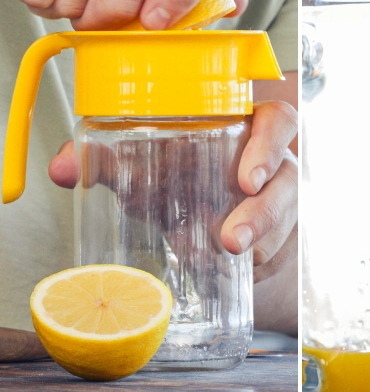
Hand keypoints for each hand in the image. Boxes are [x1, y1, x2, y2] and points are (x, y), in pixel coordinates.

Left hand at [48, 101, 297, 282]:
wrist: (204, 223)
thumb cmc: (181, 181)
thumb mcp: (147, 170)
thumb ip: (106, 161)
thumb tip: (61, 168)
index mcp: (246, 130)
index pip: (278, 122)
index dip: (269, 145)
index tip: (247, 179)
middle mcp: (273, 163)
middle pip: (287, 178)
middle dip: (265, 211)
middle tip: (232, 238)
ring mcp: (282, 201)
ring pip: (285, 219)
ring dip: (258, 242)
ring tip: (227, 256)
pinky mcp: (282, 238)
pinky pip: (279, 251)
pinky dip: (253, 263)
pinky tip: (228, 269)